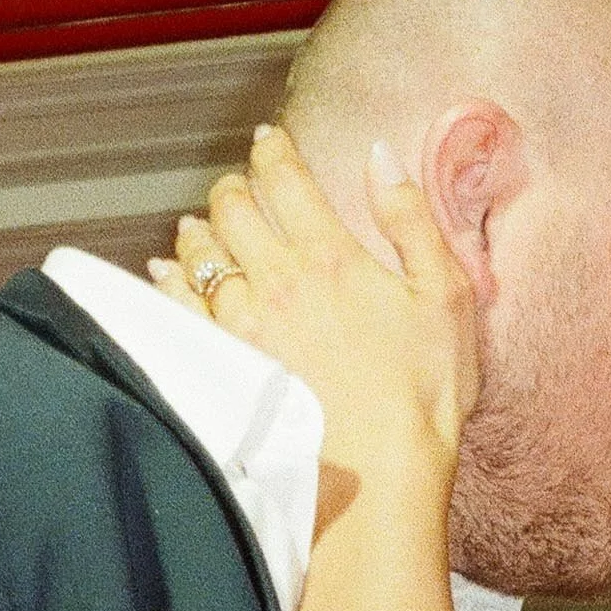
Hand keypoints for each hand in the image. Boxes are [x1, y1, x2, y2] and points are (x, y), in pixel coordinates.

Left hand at [157, 126, 480, 470]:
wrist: (380, 471)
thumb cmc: (424, 389)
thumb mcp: (445, 294)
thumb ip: (410, 218)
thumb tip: (381, 156)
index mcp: (331, 255)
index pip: (285, 179)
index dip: (274, 149)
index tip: (269, 139)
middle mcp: (277, 280)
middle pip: (232, 207)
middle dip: (233, 185)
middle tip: (238, 184)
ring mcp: (243, 324)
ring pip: (199, 252)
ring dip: (200, 229)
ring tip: (201, 223)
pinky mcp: (223, 363)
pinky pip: (178, 308)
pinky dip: (168, 281)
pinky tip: (165, 272)